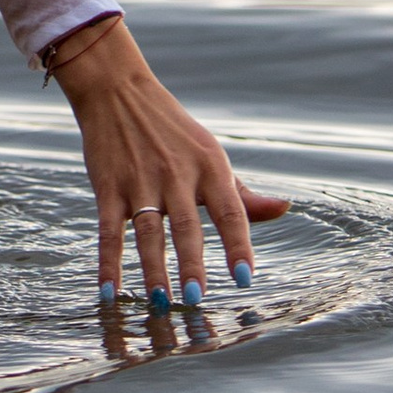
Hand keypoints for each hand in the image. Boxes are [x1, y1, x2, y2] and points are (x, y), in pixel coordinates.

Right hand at [46, 17, 288, 308]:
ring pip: (148, 232)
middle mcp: (176, 174)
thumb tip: (284, 208)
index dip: (239, 244)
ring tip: (161, 301)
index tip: (246, 277)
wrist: (118, 91)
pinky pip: (109, 230)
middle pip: (187, 226)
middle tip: (197, 299)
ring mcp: (140, 181)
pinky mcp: (109, 187)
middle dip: (192, 264)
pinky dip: (109, 262)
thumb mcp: (210, 155)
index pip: (230, 210)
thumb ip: (243, 193)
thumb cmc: (172, 131)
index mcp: (209, 166)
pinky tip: (110, 290)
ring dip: (154, 268)